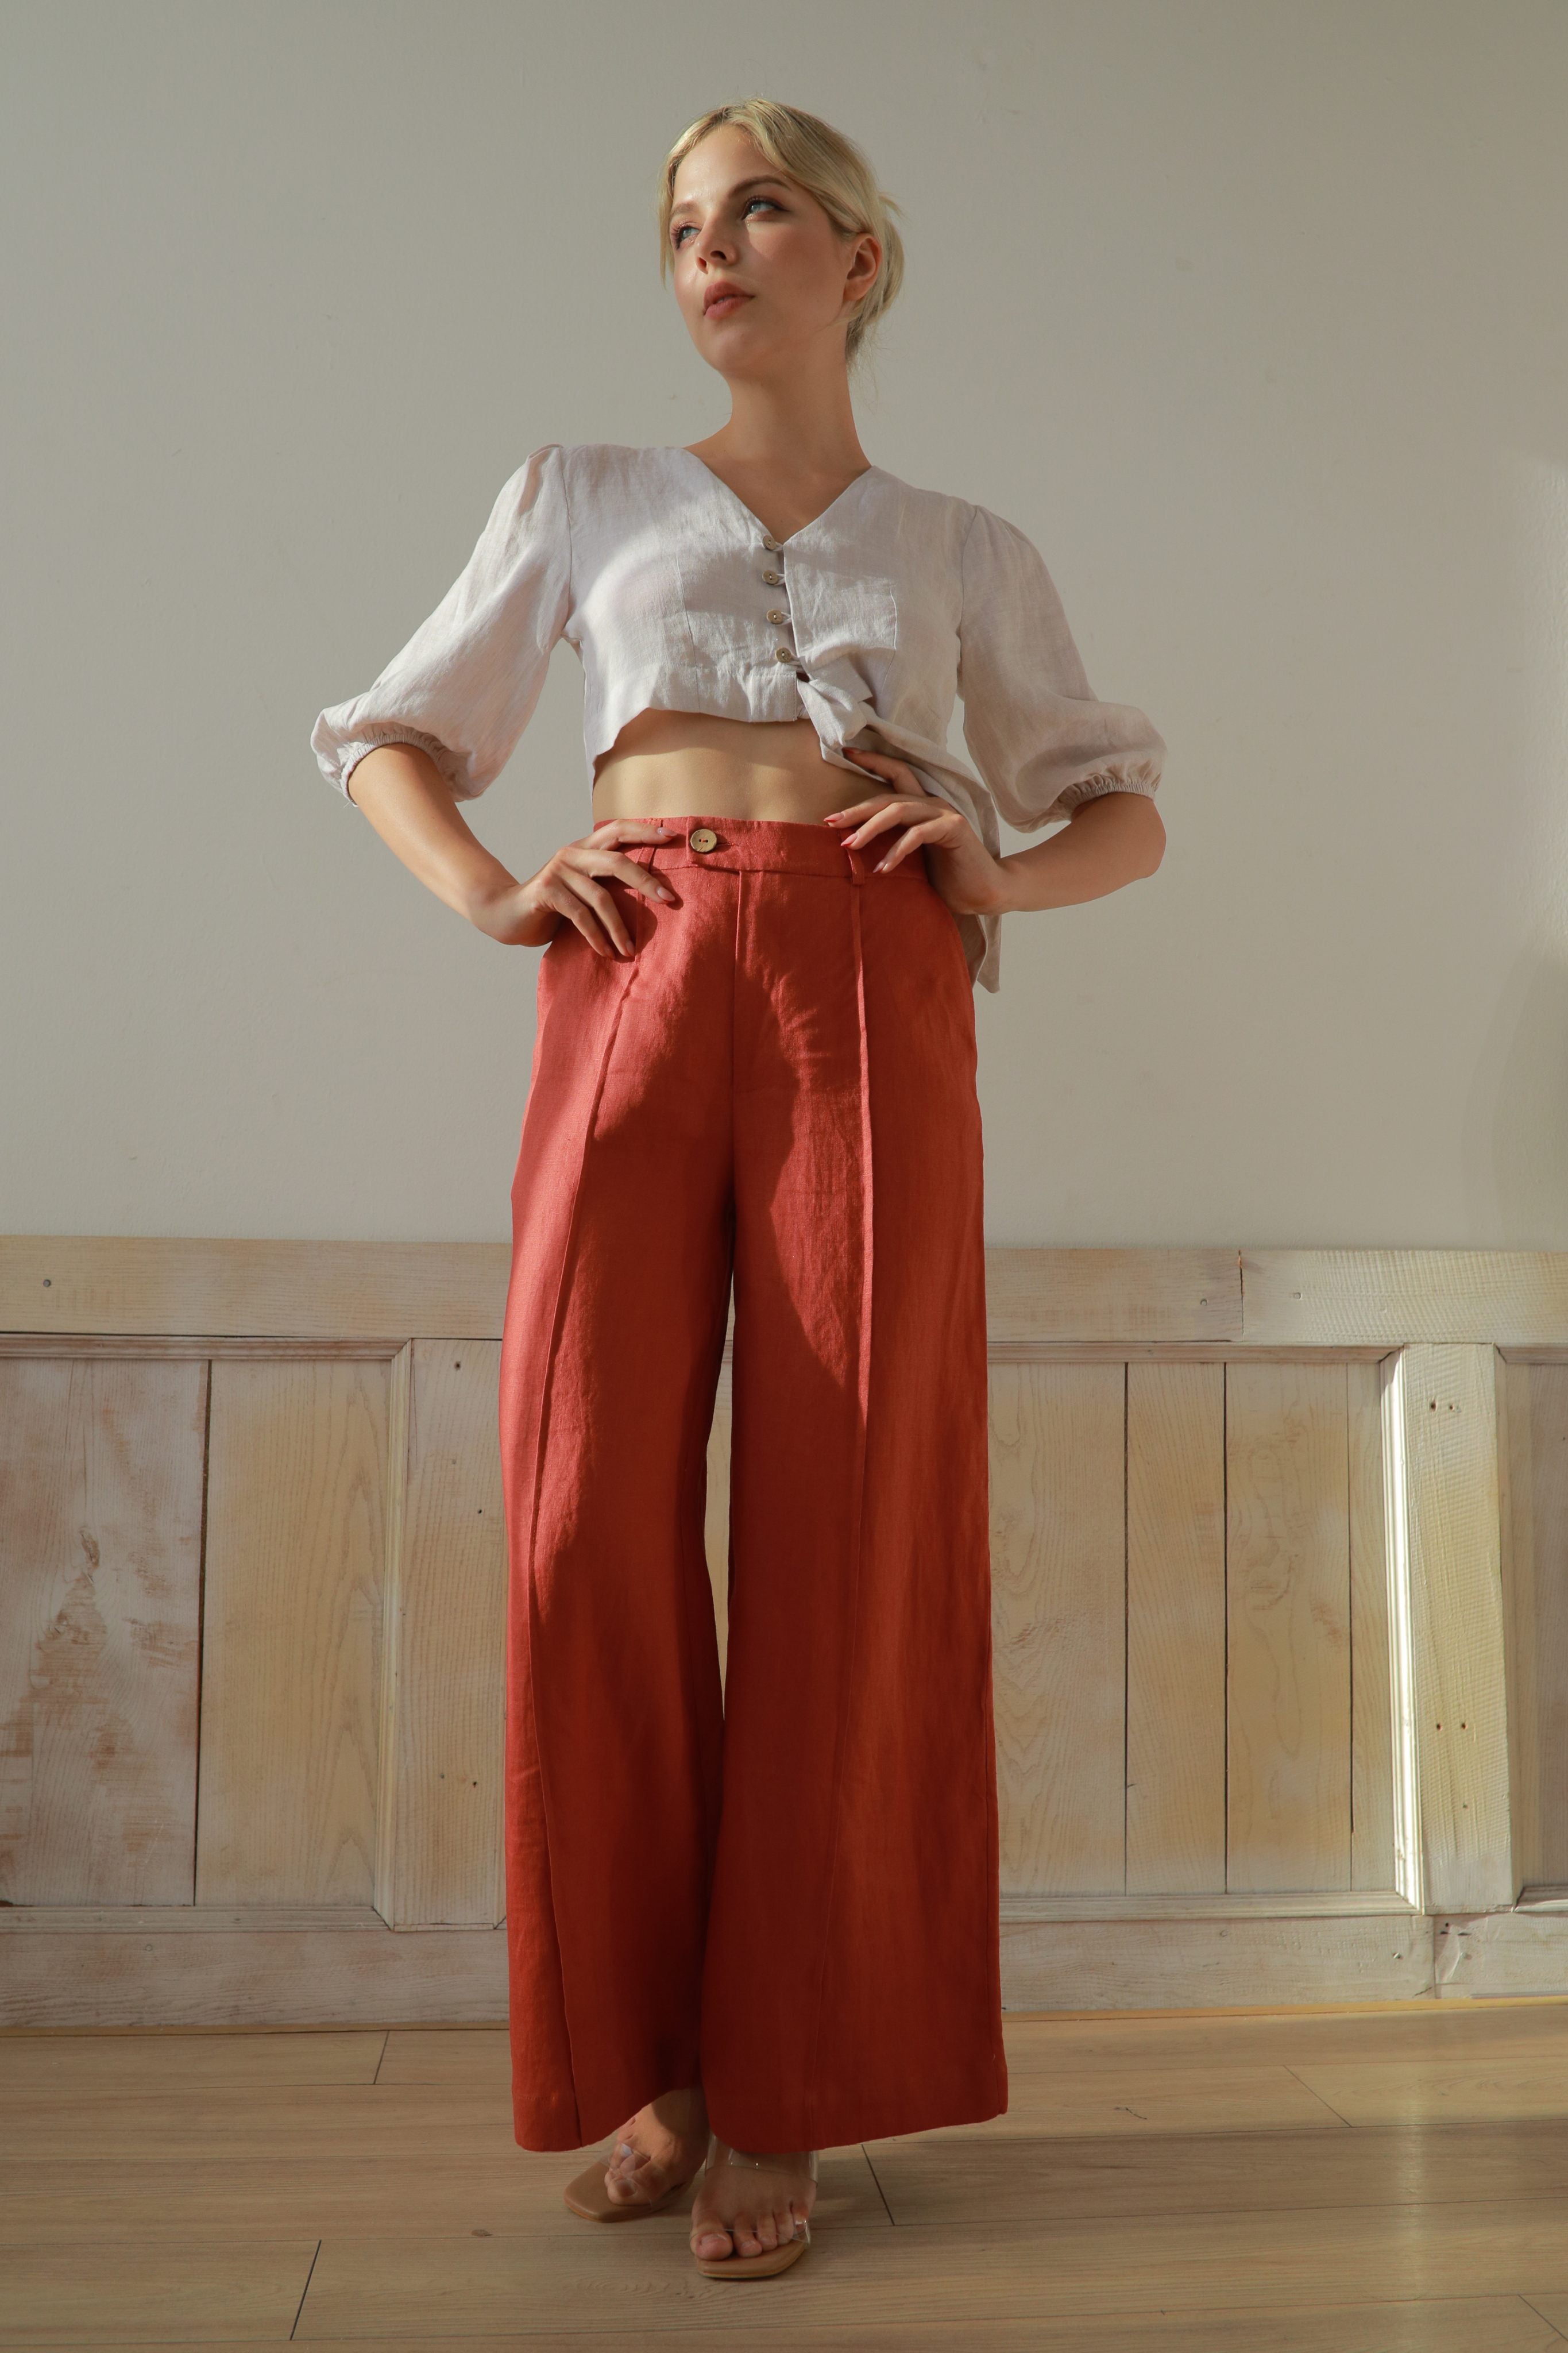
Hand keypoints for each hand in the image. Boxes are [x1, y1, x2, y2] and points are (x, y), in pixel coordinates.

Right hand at [468, 818, 675, 955]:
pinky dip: (596, 936)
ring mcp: (558, 871)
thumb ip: (606, 882)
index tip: (672, 837)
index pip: (618, 830)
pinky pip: (580, 915)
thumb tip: (653, 891)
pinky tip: (605, 952)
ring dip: (619, 927)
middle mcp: (571, 854)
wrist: (506, 916)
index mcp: (584, 848)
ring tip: (629, 949)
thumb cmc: (552, 906)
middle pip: (617, 861)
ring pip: (600, 896)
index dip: (644, 831)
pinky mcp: (546, 891)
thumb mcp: (583, 890)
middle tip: (669, 900)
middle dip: (646, 881)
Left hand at [823, 748, 1010, 915]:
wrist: (982, 893)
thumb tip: (849, 846)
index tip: (846, 753)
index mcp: (922, 805)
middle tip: (830, 822)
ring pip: (898, 810)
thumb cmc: (945, 877)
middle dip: (856, 809)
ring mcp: (945, 813)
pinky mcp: (955, 828)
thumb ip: (890, 845)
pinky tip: (882, 869)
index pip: (896, 774)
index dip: (873, 761)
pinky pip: (917, 834)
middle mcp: (933, 803)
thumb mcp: (910, 859)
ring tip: (849, 846)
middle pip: (887, 796)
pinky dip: (897, 851)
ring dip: (870, 828)